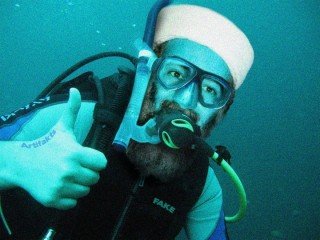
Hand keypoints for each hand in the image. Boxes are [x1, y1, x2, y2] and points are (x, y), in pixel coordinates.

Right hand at [12, 88, 106, 209]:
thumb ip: (72, 109)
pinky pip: (73, 202)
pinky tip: (60, 185)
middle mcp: (69, 171)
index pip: (102, 163)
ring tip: (66, 175)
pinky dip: (69, 196)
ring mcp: (60, 187)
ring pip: (85, 191)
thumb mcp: (62, 127)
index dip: (95, 160)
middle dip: (87, 172)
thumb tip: (75, 89)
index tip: (85, 158)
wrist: (22, 163)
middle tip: (74, 166)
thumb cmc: (47, 144)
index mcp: (75, 153)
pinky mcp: (53, 199)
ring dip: (79, 184)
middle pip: (95, 178)